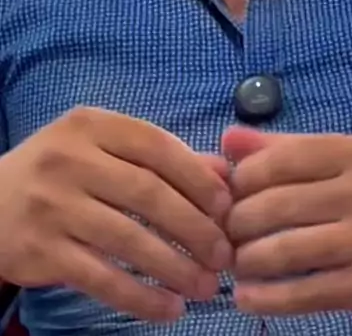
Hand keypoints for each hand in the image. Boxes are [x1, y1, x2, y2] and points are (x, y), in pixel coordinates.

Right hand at [0, 107, 232, 321]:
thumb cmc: (61, 170)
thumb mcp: (103, 147)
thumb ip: (160, 156)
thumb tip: (224, 175)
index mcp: (92, 125)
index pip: (157, 147)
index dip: (197, 179)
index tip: (228, 208)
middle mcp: (70, 160)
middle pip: (147, 194)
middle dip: (194, 228)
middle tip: (224, 255)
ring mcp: (53, 205)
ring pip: (128, 239)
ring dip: (175, 267)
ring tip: (206, 287)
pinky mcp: (41, 251)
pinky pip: (101, 278)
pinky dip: (140, 297)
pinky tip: (169, 309)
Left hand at [223, 127, 351, 323]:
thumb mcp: (342, 161)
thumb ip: (283, 149)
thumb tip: (227, 139)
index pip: (281, 159)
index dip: (242, 178)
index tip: (227, 194)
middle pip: (277, 205)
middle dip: (238, 222)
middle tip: (223, 233)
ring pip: (285, 250)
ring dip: (246, 260)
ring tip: (234, 262)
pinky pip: (304, 293)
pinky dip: (266, 297)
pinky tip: (247, 297)